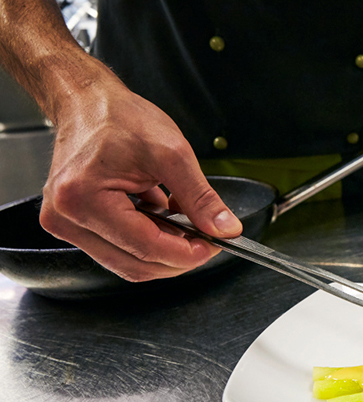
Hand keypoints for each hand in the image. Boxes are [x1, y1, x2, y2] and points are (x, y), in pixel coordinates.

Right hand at [39, 78, 242, 281]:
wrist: (86, 102)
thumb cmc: (118, 117)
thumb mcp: (172, 153)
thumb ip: (201, 197)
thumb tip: (225, 229)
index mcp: (83, 198)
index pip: (146, 247)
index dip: (187, 254)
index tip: (215, 246)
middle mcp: (66, 217)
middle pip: (134, 265)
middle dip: (177, 259)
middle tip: (206, 240)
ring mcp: (66, 223)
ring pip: (127, 262)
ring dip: (162, 251)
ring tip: (183, 224)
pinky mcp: (73, 224)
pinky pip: (117, 249)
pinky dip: (146, 241)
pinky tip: (161, 219)